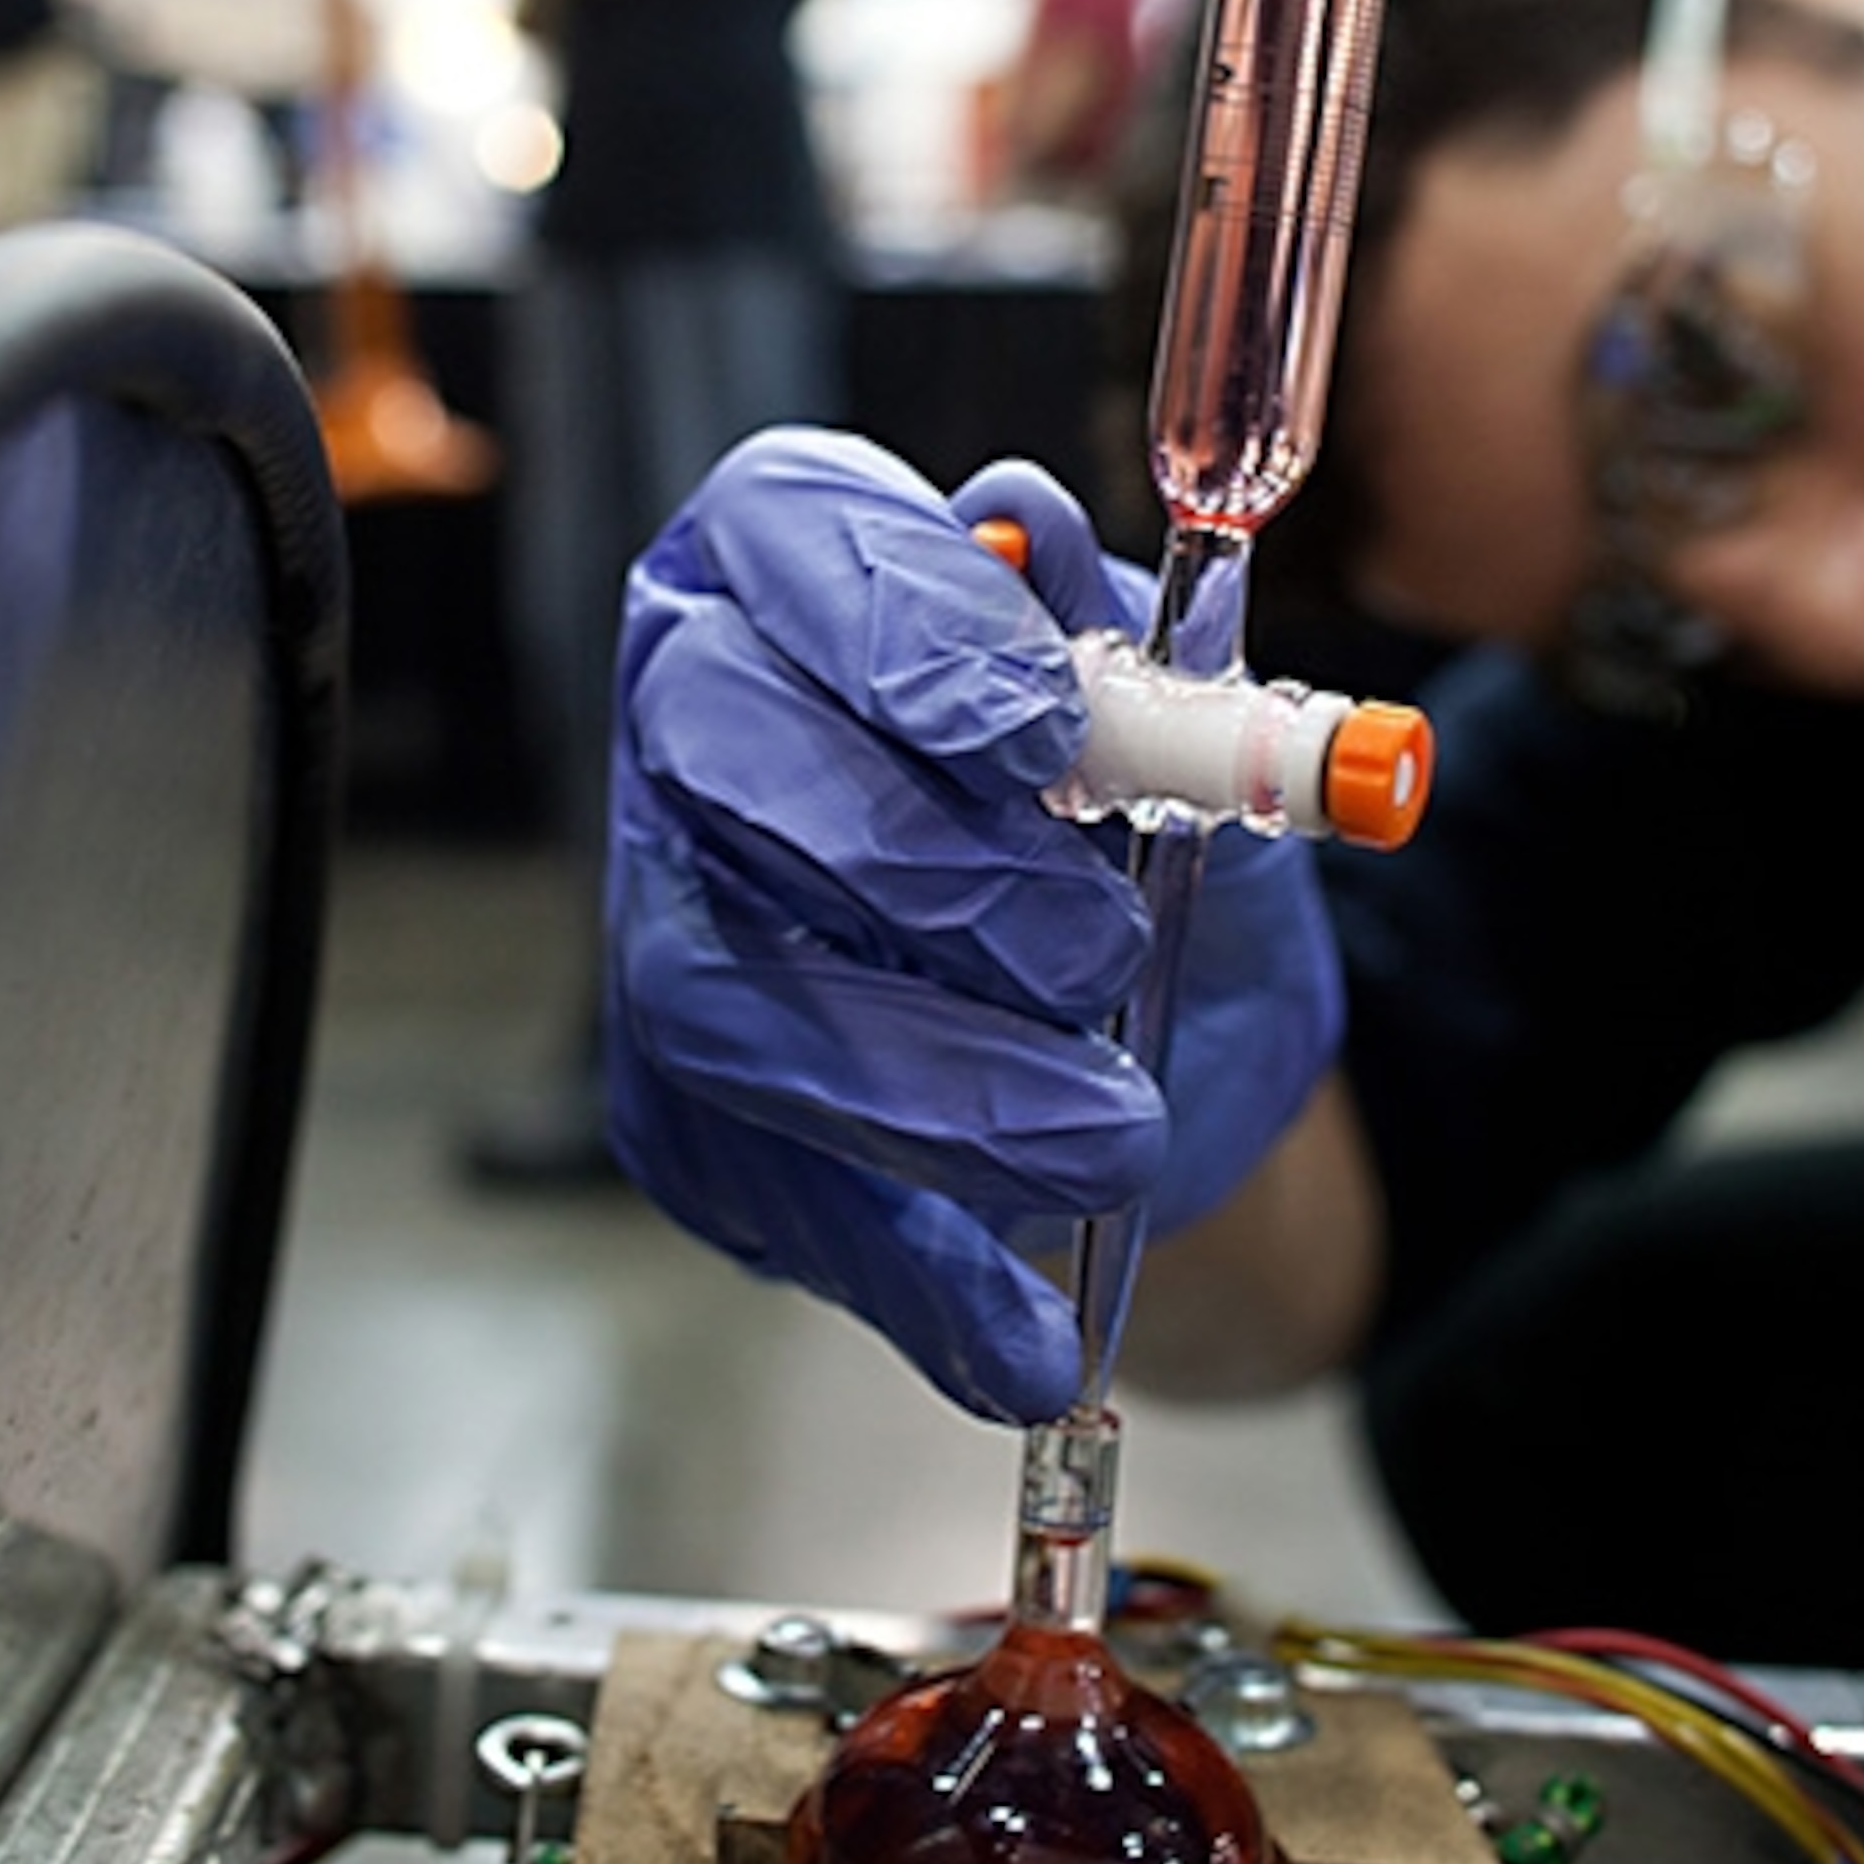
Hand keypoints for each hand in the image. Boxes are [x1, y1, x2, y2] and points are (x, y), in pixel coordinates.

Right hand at [603, 428, 1344, 1421]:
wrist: (1163, 1041)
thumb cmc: (1150, 834)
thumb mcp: (1196, 731)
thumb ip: (1137, 651)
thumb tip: (1042, 528)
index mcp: (805, 566)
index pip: (788, 534)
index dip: (899, 623)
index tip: (1042, 731)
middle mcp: (694, 719)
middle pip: (725, 752)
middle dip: (917, 863)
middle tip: (1096, 955)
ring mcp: (667, 916)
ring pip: (728, 996)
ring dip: (931, 1086)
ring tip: (1113, 1136)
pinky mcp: (680, 1110)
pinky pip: (771, 1194)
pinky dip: (918, 1275)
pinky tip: (1032, 1335)